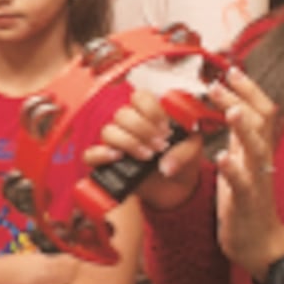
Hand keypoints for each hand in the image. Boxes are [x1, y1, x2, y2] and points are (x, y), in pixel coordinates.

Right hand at [86, 89, 210, 211]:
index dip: (152, 111)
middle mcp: (129, 125)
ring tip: (148, 157)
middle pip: (122, 114)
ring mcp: (116, 143)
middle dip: (143, 130)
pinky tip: (118, 157)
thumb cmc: (181, 160)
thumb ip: (183, 152)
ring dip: (129, 143)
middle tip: (160, 146)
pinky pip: (90, 154)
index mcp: (148, 114)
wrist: (176, 185)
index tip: (166, 129)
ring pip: (108, 131)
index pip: (140, 97)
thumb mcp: (193, 151)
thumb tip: (166, 165)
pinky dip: (101, 154)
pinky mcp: (106, 163)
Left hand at [207, 68, 283, 277]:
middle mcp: (261, 159)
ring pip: (256, 148)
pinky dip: (233, 169)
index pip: (261, 110)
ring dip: (243, 128)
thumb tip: (232, 105)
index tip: (232, 70)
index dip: (249, 89)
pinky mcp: (246, 202)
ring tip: (230, 111)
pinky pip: (242, 183)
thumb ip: (239, 136)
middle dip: (242, 99)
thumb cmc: (246, 200)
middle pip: (261, 121)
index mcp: (258, 148)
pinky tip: (221, 158)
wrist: (259, 243)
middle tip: (219, 83)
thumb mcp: (242, 161)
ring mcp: (256, 180)